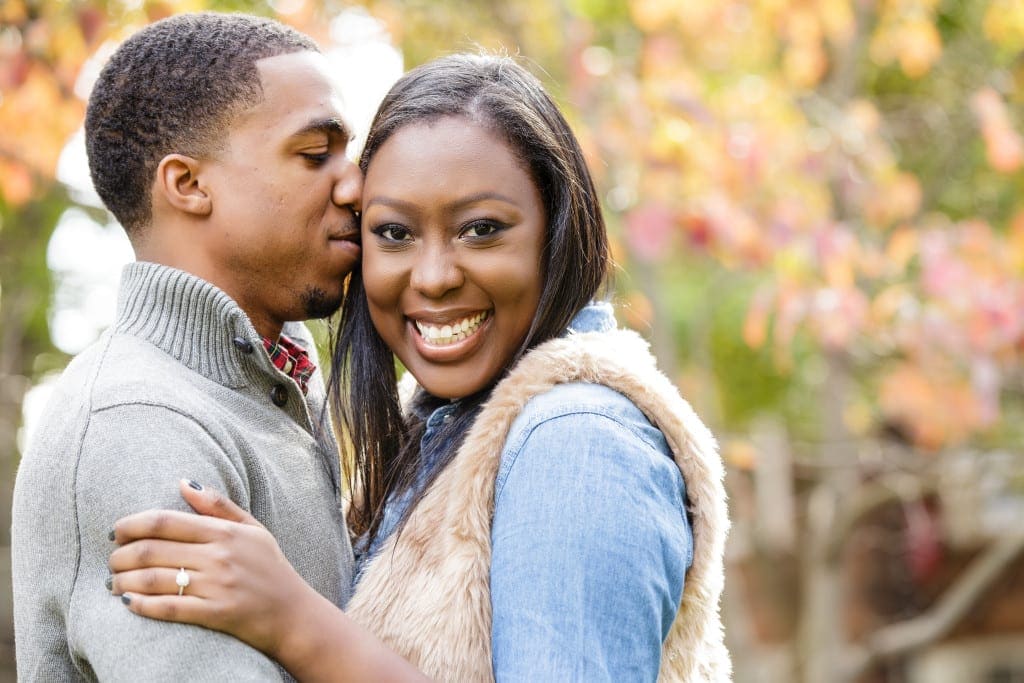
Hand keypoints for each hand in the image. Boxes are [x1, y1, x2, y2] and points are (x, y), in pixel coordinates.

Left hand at [108, 479, 316, 659]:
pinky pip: (169, 608)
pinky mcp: (215, 614)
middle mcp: (218, 556)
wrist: (293, 613)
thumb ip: (218, 505)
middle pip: (151, 550)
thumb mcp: (252, 529)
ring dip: (123, 582)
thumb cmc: (270, 568)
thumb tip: (183, 481)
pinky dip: (142, 606)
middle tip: (112, 561)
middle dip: (120, 556)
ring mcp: (217, 586)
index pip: (164, 521)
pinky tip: (128, 604)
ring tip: (113, 583)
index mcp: (224, 532)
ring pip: (153, 580)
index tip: (115, 532)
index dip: (130, 525)